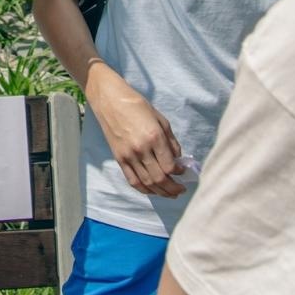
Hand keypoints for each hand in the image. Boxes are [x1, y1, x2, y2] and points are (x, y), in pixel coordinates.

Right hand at [85, 64, 185, 196]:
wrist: (110, 101)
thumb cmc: (137, 106)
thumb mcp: (161, 119)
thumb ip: (171, 141)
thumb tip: (178, 160)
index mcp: (154, 137)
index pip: (169, 166)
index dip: (179, 172)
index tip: (183, 171)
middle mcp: (141, 149)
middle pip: (159, 178)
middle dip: (173, 188)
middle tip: (181, 189)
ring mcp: (128, 156)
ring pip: (147, 183)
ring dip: (161, 192)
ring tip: (171, 194)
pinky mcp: (119, 159)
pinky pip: (132, 180)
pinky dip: (144, 189)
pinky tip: (153, 191)